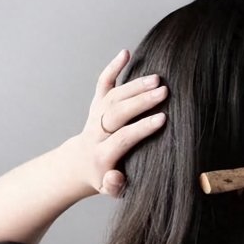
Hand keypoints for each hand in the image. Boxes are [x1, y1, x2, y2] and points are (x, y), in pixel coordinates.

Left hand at [65, 49, 167, 197]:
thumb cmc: (103, 179)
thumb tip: (115, 176)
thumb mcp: (110, 190)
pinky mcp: (96, 104)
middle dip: (140, 101)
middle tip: (164, 92)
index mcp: (102, 155)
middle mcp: (96, 132)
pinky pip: (102, 83)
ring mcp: (95, 116)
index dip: (142, 128)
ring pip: (113, 96)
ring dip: (134, 85)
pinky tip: (126, 53)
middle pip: (116, 113)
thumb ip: (114, 186)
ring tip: (158, 78)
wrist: (79, 165)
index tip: (163, 118)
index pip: (122, 137)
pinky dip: (113, 67)